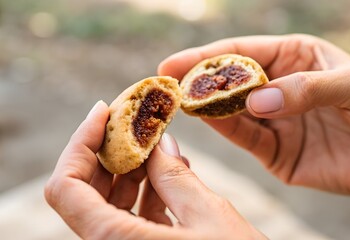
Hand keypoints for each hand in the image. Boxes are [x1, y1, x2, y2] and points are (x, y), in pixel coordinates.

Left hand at [44, 101, 265, 238]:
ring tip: (160, 144)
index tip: (105, 112)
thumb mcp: (208, 215)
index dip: (79, 143)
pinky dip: (149, 190)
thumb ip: (175, 176)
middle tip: (137, 122)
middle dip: (109, 151)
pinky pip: (134, 216)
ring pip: (110, 203)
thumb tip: (158, 143)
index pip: (66, 188)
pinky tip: (174, 171)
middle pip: (85, 192)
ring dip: (132, 169)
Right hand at [158, 34, 349, 217]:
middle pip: (231, 82)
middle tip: (167, 84)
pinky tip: (205, 121)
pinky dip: (224, 130)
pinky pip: (245, 139)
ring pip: (232, 112)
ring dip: (206, 107)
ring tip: (179, 102)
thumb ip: (305, 90)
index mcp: (296, 58)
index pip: (244, 53)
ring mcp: (275, 121)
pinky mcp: (276, 154)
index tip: (175, 63)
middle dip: (199, 81)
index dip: (208, 56)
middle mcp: (279, 87)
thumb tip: (257, 102)